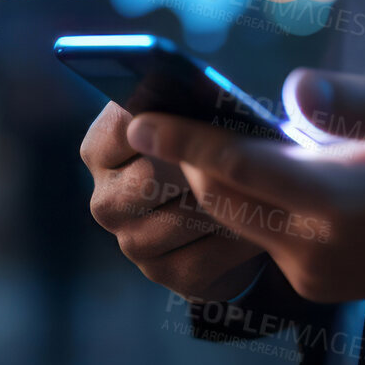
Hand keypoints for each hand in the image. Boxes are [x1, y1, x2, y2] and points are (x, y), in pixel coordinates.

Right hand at [80, 102, 266, 300]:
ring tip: (261, 190)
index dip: (168, 123)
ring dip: (227, 205)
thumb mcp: (200, 121)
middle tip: (244, 157)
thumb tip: (206, 92)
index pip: (124, 128)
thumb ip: (192, 106)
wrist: (228, 220)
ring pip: (181, 219)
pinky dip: (236, 241)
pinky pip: (202, 257)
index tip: (207, 117)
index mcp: (103, 149)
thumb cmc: (212, 154)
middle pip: (150, 178)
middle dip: (200, 168)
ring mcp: (129, 240)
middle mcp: (106, 198)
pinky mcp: (161, 273)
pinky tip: (259, 228)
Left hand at [127, 71, 364, 303]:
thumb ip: (353, 103)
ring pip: (239, 221)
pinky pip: (263, 238)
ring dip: (217, 182)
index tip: (140, 118)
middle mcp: (317, 249)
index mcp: (341, 205)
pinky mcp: (317, 284)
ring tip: (202, 136)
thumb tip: (292, 91)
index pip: (238, 169)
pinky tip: (260, 170)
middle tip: (157, 116)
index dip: (184, 142)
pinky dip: (250, 203)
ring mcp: (314, 274)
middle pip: (224, 200)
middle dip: (187, 160)